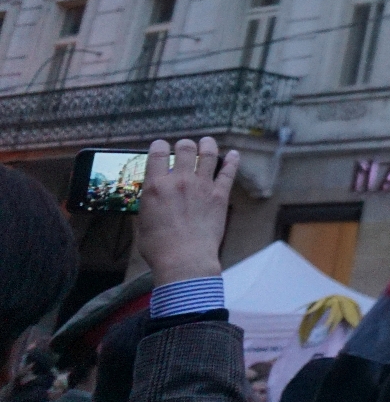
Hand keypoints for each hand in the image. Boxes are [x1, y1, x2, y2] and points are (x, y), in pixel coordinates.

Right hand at [136, 137, 238, 286]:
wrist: (184, 260)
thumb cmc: (159, 247)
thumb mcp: (143, 221)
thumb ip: (148, 203)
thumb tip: (151, 195)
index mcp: (156, 186)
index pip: (158, 153)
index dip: (159, 145)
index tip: (161, 146)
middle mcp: (180, 181)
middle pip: (185, 148)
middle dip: (184, 144)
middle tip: (184, 146)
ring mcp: (202, 186)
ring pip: (208, 154)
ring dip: (208, 145)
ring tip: (207, 142)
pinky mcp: (220, 195)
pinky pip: (228, 172)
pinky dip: (232, 160)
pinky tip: (233, 154)